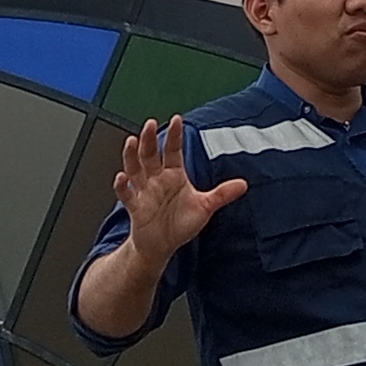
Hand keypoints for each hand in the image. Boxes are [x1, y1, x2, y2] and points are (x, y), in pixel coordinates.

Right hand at [112, 118, 244, 264]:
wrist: (162, 246)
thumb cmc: (180, 224)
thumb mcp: (204, 207)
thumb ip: (221, 195)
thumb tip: (243, 184)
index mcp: (174, 175)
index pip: (173, 151)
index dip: (175, 136)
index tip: (177, 119)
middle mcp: (157, 179)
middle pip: (150, 155)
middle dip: (149, 139)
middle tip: (150, 125)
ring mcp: (144, 191)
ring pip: (135, 169)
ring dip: (132, 156)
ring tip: (131, 142)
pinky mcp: (136, 207)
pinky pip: (127, 194)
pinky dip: (123, 186)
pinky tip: (122, 177)